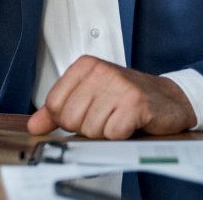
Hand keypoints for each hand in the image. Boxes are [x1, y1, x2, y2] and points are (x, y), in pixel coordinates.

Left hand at [27, 56, 196, 139]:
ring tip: (117, 120)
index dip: (65, 120)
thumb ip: (58, 110)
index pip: (54, 104)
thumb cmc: (127, 96)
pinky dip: (119, 137)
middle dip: (86, 128)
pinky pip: (112, 134)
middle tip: (104, 119)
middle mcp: (99, 71)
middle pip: (70, 119)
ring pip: (91, 128)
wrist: (168, 98)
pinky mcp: (135, 104)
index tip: (82, 115)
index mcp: (84, 66)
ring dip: (104, 133)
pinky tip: (128, 125)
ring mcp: (118, 86)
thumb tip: (34, 125)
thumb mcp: (89, 94)